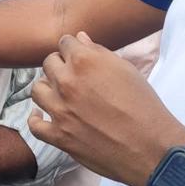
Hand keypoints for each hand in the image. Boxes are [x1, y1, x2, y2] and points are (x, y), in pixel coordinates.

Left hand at [29, 33, 184, 185]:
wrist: (150, 147)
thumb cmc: (144, 106)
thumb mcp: (126, 70)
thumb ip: (99, 52)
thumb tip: (80, 38)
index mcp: (84, 61)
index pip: (65, 43)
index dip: (73, 48)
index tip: (77, 56)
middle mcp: (67, 82)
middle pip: (48, 63)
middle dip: (59, 66)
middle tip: (72, 76)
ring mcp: (60, 110)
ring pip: (37, 90)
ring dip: (47, 89)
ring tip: (59, 93)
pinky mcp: (59, 136)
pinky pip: (35, 125)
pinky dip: (37, 119)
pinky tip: (43, 115)